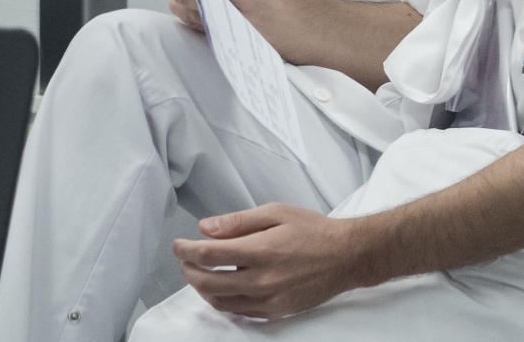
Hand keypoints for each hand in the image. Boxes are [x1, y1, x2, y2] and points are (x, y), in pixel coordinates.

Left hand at [172, 204, 364, 318]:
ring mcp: (268, 300)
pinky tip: (221, 288)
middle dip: (188, 270)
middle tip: (184, 259)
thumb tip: (206, 228)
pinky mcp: (275, 312)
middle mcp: (262, 279)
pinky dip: (223, 301)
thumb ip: (238, 222)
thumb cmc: (313, 231)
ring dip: (202, 288)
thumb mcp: (275, 212)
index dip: (185, 250)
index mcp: (260, 250)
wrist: (346, 257)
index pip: (208, 255)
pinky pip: (239, 311)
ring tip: (198, 273)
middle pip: (207, 282)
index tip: (177, 245)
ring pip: (220, 301)